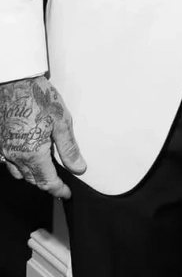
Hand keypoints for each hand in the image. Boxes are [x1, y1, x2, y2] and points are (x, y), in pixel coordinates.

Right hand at [0, 75, 85, 197]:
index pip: (47, 182)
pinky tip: (30, 158)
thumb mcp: (61, 122)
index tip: (66, 193)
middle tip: (60, 182)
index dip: (58, 190)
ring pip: (20, 173)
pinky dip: (20, 166)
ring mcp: (5, 150)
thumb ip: (69, 148)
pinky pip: (9, 163)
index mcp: (33, 153)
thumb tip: (79, 167)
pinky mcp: (0, 142)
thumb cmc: (39, 98)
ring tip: (48, 170)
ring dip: (34, 176)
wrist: (16, 83)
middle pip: (33, 180)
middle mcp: (16, 156)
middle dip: (47, 183)